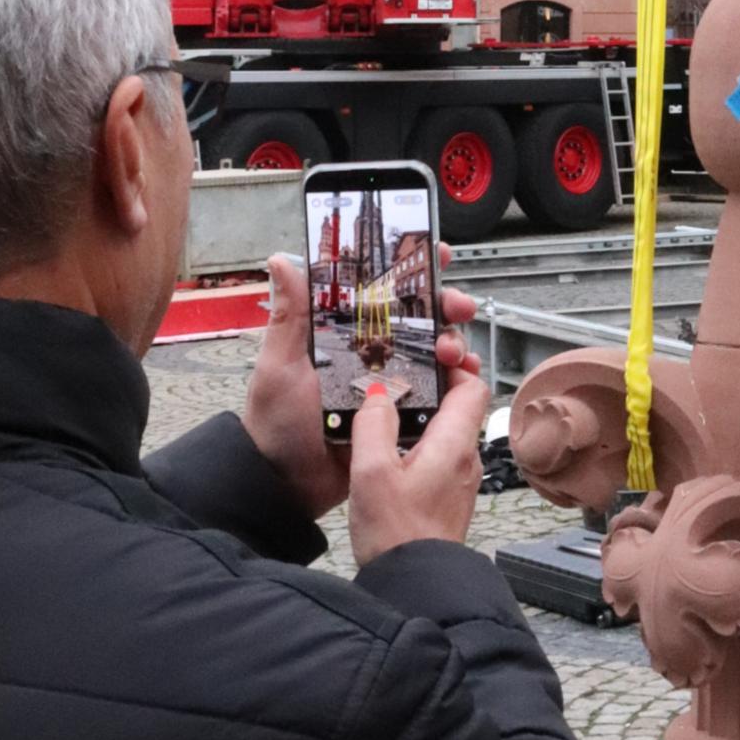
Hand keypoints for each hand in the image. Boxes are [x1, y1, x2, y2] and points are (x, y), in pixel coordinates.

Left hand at [243, 245, 481, 522]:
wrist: (287, 485)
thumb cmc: (276, 422)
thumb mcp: (281, 364)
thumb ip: (289, 316)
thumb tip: (280, 260)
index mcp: (343, 332)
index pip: (380, 290)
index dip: (410, 269)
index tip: (435, 254)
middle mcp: (370, 351)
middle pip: (418, 317)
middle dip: (445, 305)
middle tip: (459, 307)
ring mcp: (389, 382)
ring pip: (432, 351)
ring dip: (452, 343)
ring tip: (453, 353)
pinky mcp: (402, 412)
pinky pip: (437, 392)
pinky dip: (455, 381)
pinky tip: (463, 378)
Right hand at [348, 366, 490, 567]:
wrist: (415, 586)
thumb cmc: (398, 536)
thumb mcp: (372, 473)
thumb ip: (374, 425)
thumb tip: (377, 394)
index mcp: (454, 443)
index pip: (473, 385)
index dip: (454, 364)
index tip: (428, 354)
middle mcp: (465, 458)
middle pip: (462, 405)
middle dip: (436, 385)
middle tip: (406, 375)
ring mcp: (459, 478)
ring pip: (450, 430)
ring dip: (427, 414)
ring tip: (393, 407)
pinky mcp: (448, 496)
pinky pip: (441, 454)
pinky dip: (422, 441)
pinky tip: (394, 449)